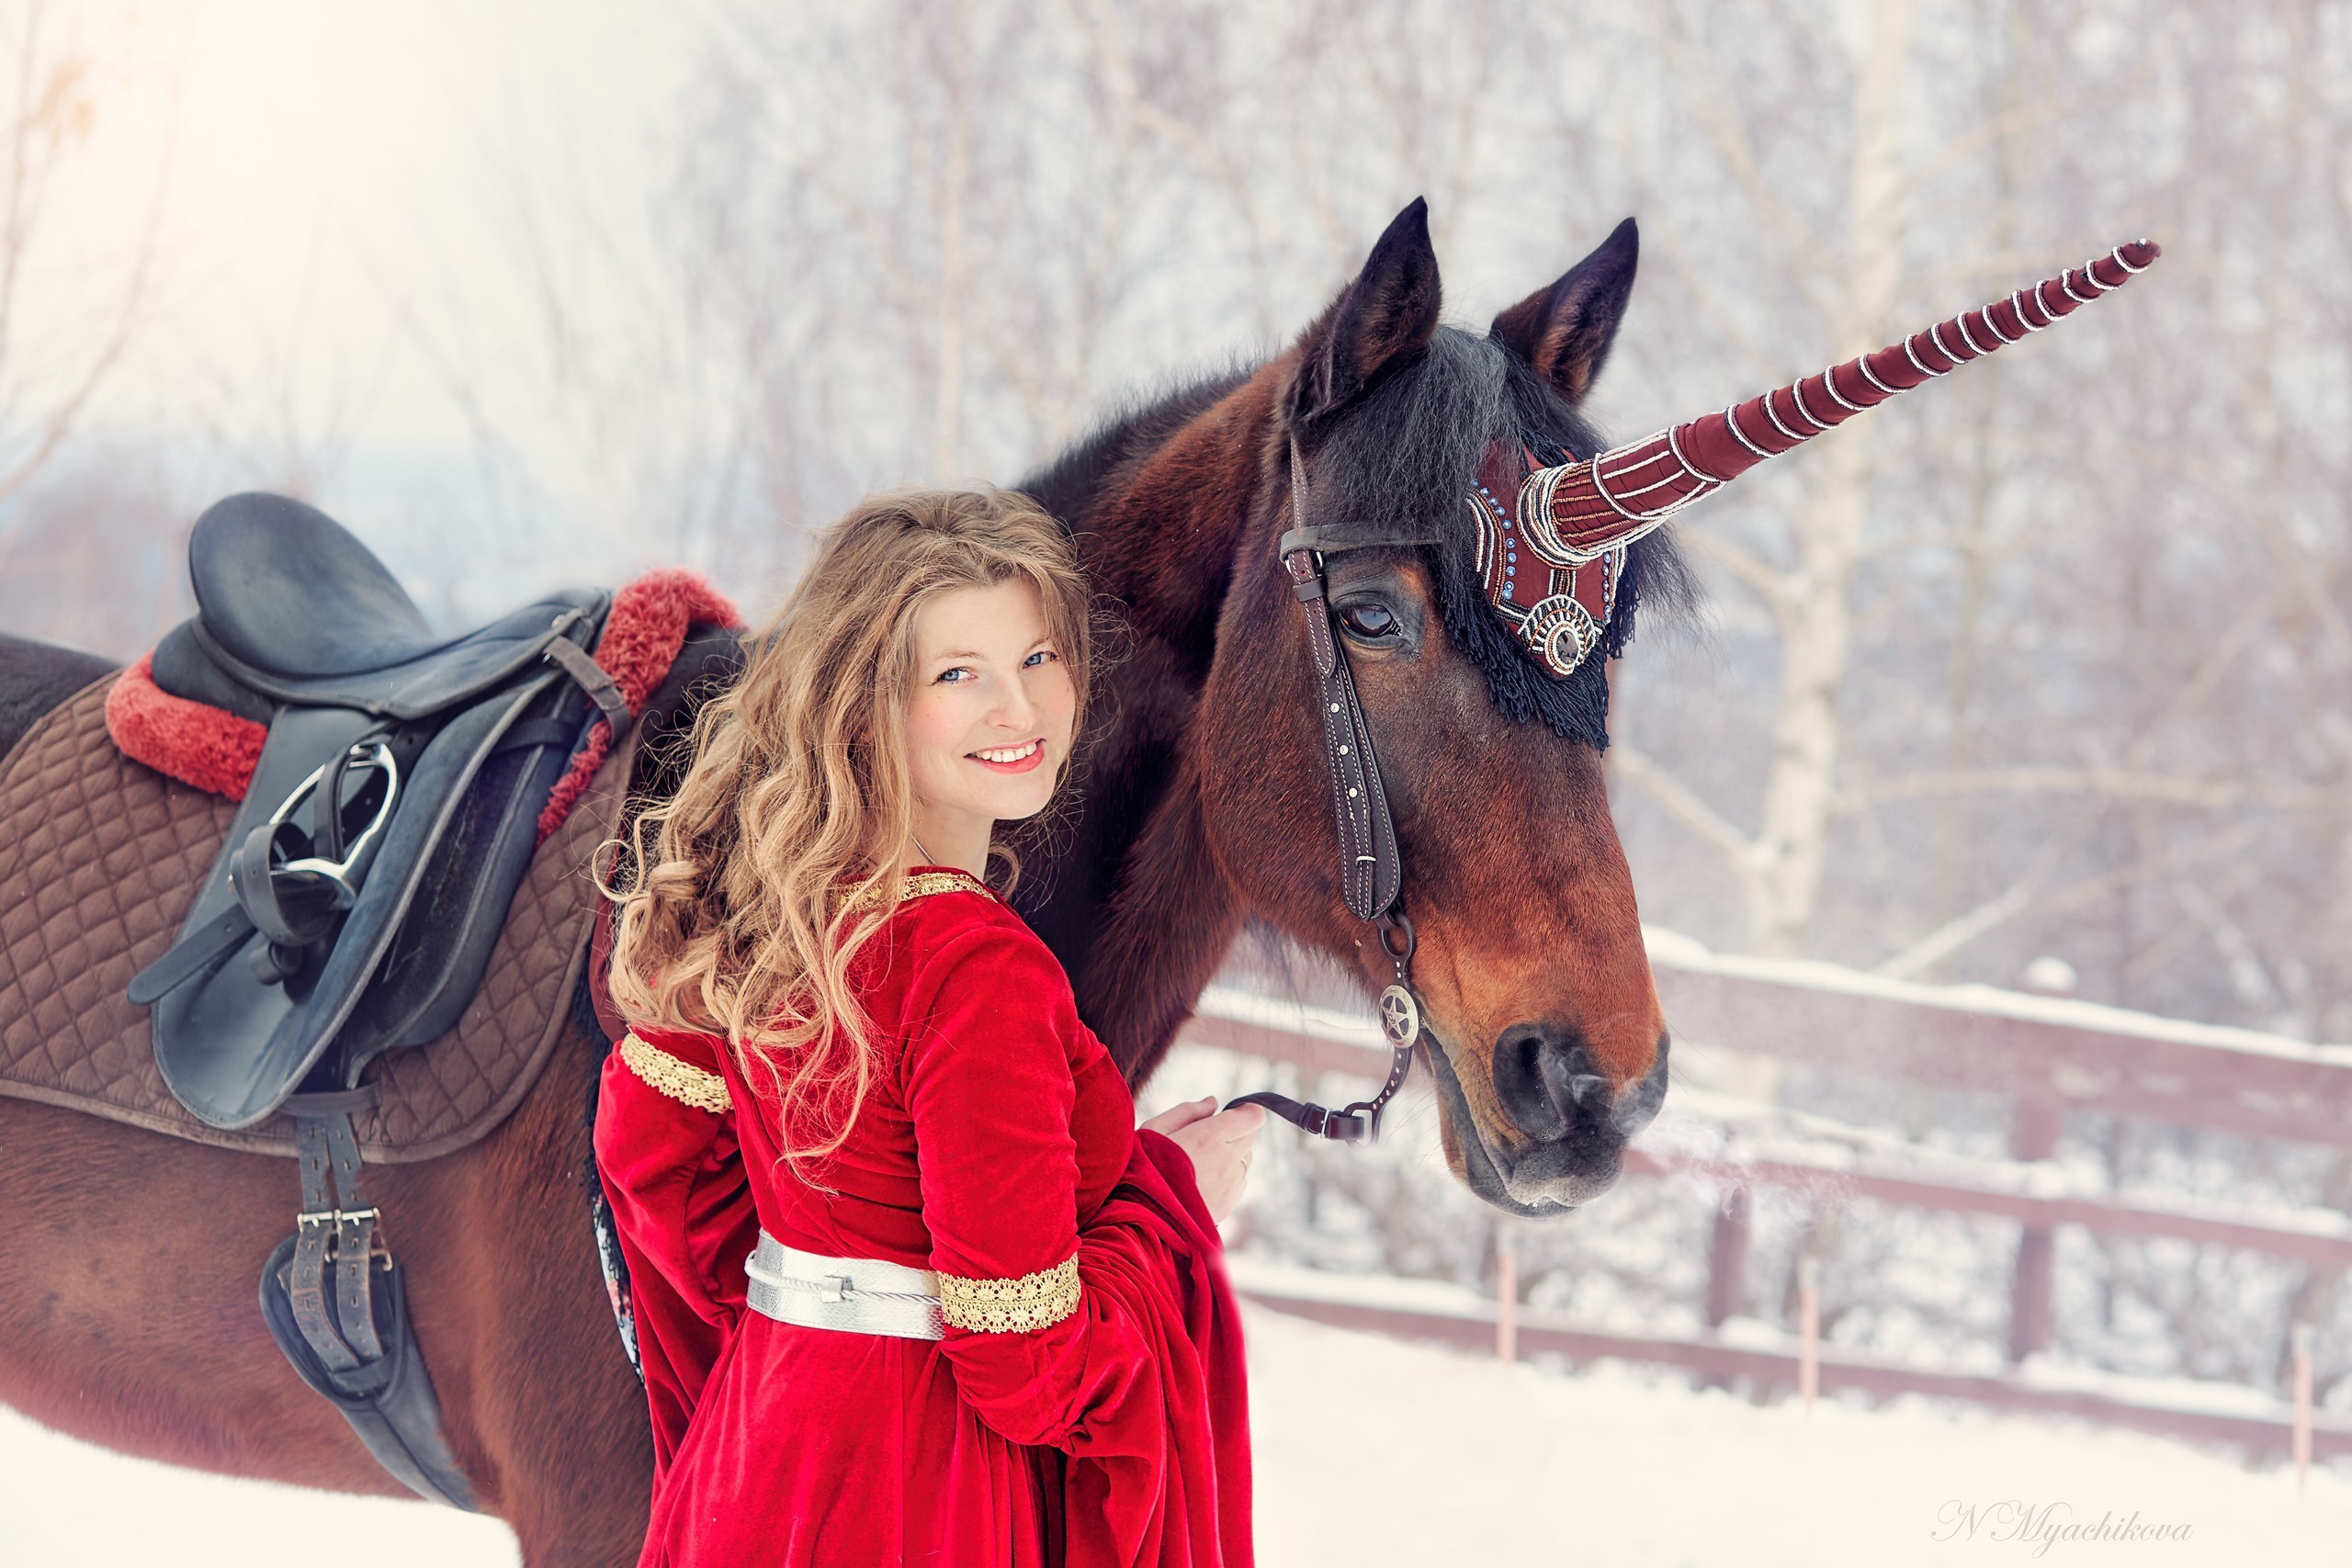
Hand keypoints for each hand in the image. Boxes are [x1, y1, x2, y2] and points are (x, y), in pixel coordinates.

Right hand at [1138, 1095, 1266, 1225]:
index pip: (1253, 1117)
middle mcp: (1226, 1161)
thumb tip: (1212, 1103)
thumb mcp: (1153, 1130)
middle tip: (1205, 1138)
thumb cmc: (1141, 1172)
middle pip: (1251, 1136)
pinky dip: (1226, 1178)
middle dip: (1235, 1131)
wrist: (1141, 1222)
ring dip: (1230, 1156)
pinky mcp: (1227, 1206)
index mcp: (1209, 1137)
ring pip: (1244, 1160)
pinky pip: (1238, 1183)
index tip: (1227, 1114)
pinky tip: (1199, 1183)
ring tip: (1198, 1164)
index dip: (1244, 1112)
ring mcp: (1229, 1186)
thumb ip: (1186, 1112)